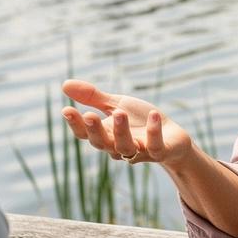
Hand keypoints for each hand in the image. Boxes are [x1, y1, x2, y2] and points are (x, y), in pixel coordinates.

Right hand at [61, 78, 192, 166]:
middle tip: (90, 115)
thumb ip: (93, 98)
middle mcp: (119, 146)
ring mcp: (140, 151)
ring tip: (120, 112)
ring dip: (122, 131)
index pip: (85, 134)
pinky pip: (155, 146)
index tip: (66, 109)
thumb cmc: (140, 121)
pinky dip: (153, 132)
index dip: (76, 124)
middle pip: (102, 144)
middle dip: (95, 131)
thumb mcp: (117, 105)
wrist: (173, 137)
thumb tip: (64, 84)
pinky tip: (153, 115)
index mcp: (106, 135)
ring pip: (125, 147)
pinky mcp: (161, 152)